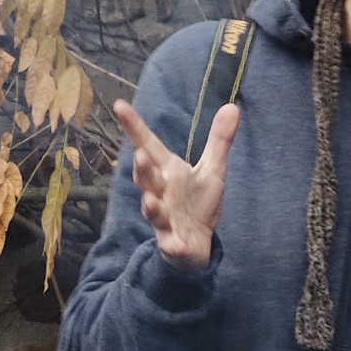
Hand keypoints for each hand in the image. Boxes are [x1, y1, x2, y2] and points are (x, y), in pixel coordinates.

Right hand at [114, 99, 238, 273]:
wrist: (196, 244)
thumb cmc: (197, 203)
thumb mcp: (212, 170)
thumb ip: (219, 141)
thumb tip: (231, 106)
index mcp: (168, 172)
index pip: (149, 145)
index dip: (134, 127)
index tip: (120, 104)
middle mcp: (160, 192)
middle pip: (147, 179)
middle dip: (142, 169)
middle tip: (140, 155)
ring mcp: (164, 218)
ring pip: (152, 211)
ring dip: (150, 205)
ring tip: (150, 199)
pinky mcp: (173, 243)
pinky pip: (172, 245)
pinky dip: (174, 245)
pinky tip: (177, 244)